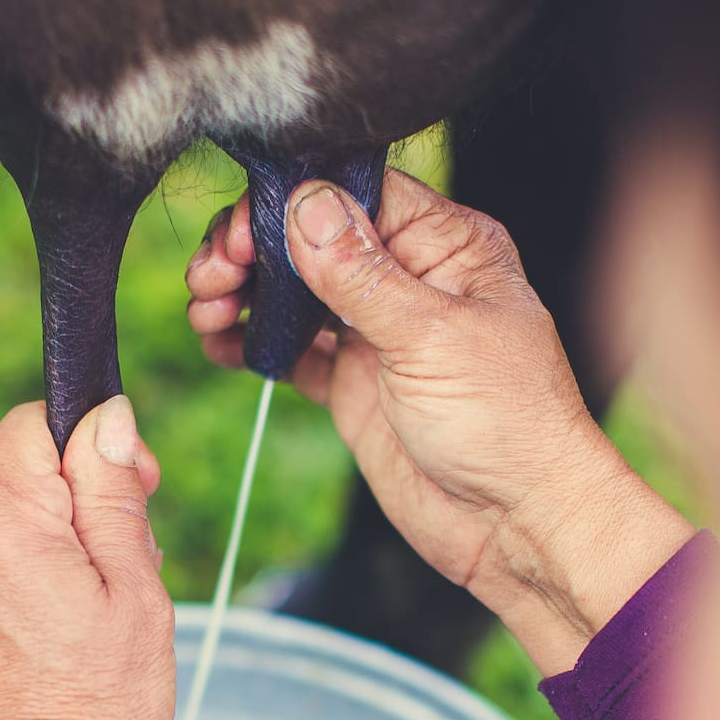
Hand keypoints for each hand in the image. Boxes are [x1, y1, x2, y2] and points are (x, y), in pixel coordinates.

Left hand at [0, 398, 175, 719]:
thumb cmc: (103, 700)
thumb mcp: (133, 585)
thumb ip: (111, 490)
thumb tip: (107, 414)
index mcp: (4, 526)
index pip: (29, 422)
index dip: (87, 435)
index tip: (133, 481)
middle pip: (14, 459)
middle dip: (74, 479)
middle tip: (127, 538)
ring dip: (50, 519)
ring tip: (95, 584)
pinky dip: (22, 553)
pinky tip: (60, 605)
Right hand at [187, 169, 693, 673]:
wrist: (513, 526)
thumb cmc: (508, 425)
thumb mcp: (430, 337)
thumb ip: (361, 274)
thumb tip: (306, 205)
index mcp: (446, 247)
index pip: (356, 194)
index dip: (294, 203)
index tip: (244, 232)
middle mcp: (408, 280)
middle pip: (313, 238)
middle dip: (254, 248)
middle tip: (213, 276)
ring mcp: (376, 332)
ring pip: (294, 291)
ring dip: (242, 293)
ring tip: (206, 310)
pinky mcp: (352, 382)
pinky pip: (290, 349)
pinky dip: (251, 343)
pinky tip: (220, 344)